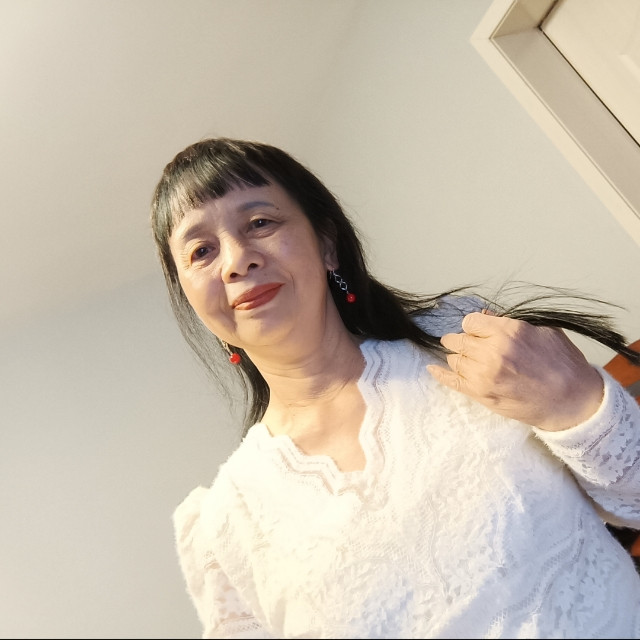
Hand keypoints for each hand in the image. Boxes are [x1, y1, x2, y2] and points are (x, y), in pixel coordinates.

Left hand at [426, 311, 603, 430]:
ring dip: (457, 357)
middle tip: (463, 342)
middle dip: (461, 340)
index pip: (471, 322)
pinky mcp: (481, 394)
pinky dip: (440, 374)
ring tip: (462, 357)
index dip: (473, 326)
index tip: (477, 330)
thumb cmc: (563, 365)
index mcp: (509, 332)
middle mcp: (493, 352)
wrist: (572, 402)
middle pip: (460, 340)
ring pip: (455, 359)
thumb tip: (487, 317)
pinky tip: (433, 369)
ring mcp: (484, 374)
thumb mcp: (543, 332)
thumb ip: (511, 324)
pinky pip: (452, 381)